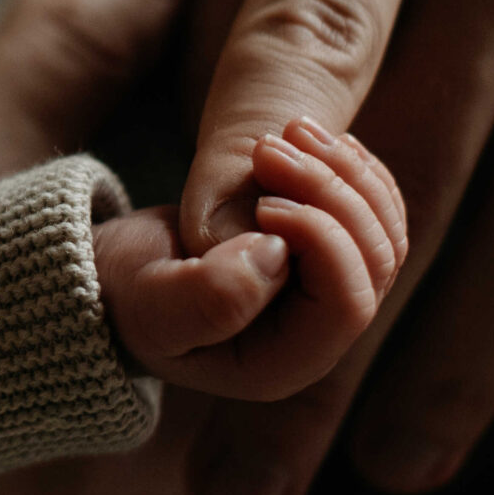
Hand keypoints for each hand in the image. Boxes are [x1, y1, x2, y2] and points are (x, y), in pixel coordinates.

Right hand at [98, 118, 406, 399]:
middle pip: (374, 261)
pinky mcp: (323, 257)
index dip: (322, 241)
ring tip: (289, 130)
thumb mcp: (151, 301)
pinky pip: (372, 210)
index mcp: (283, 363)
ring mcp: (325, 294)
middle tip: (269, 146)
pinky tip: (310, 141)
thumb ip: (209, 298)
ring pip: (381, 230)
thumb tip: (275, 255)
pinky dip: (352, 169)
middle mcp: (317, 335)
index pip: (347, 303)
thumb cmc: (122, 293)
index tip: (264, 202)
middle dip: (333, 194)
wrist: (112, 271)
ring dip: (345, 172)